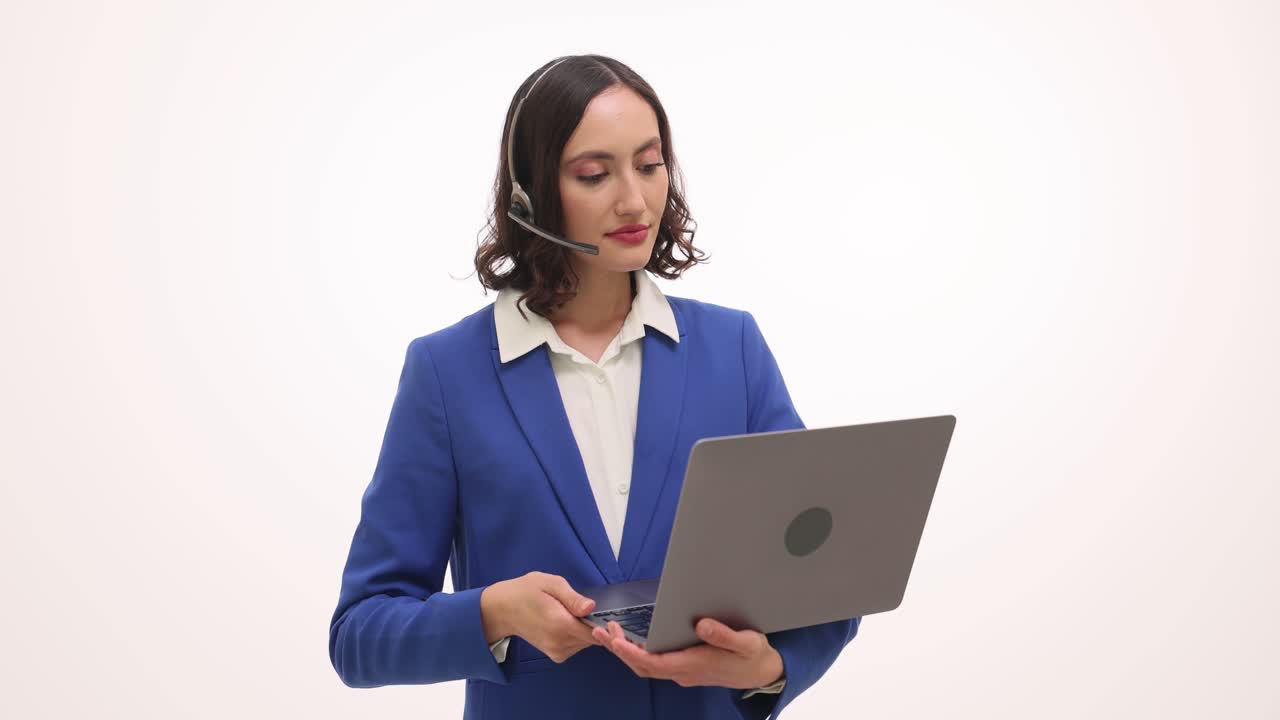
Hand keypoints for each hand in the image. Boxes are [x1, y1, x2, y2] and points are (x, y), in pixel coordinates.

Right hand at [480, 571, 603, 662]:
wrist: (502, 610)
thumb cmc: (526, 591)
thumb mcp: (550, 584)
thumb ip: (572, 597)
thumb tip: (591, 607)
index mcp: (560, 624)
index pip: (596, 633)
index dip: (606, 625)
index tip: (610, 614)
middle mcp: (560, 643)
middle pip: (593, 638)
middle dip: (595, 624)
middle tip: (584, 607)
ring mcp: (557, 651)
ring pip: (586, 643)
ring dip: (585, 629)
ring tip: (571, 612)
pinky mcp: (556, 655)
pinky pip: (577, 646)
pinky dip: (577, 635)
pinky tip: (567, 622)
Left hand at [592, 617, 783, 689]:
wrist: (763, 672)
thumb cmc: (754, 655)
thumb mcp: (747, 642)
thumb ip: (725, 635)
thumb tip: (701, 625)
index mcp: (694, 665)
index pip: (654, 663)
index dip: (632, 653)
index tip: (615, 641)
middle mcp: (684, 672)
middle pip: (643, 666)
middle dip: (619, 650)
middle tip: (602, 630)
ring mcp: (683, 672)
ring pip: (647, 666)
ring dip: (626, 652)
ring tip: (609, 632)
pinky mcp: (685, 667)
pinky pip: (655, 663)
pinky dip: (638, 653)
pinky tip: (631, 640)